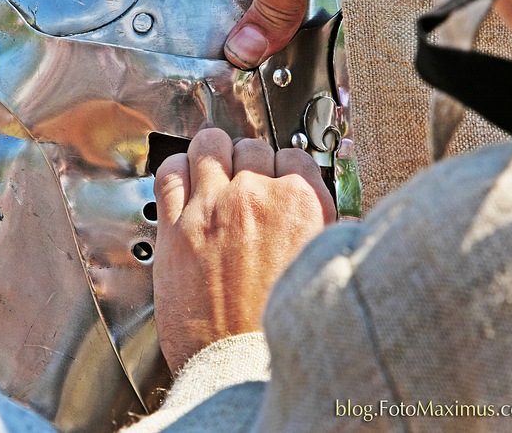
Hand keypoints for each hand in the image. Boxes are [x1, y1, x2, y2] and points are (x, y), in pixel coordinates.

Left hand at [152, 128, 335, 372]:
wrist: (238, 364)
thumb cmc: (279, 328)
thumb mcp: (323, 272)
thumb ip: (330, 238)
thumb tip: (342, 225)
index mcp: (300, 205)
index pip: (294, 155)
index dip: (285, 168)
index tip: (277, 177)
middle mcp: (255, 198)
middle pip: (252, 148)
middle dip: (250, 161)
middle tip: (246, 178)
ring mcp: (212, 208)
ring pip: (209, 146)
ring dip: (213, 151)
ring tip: (212, 163)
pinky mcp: (175, 226)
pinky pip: (170, 172)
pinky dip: (177, 168)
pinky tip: (183, 178)